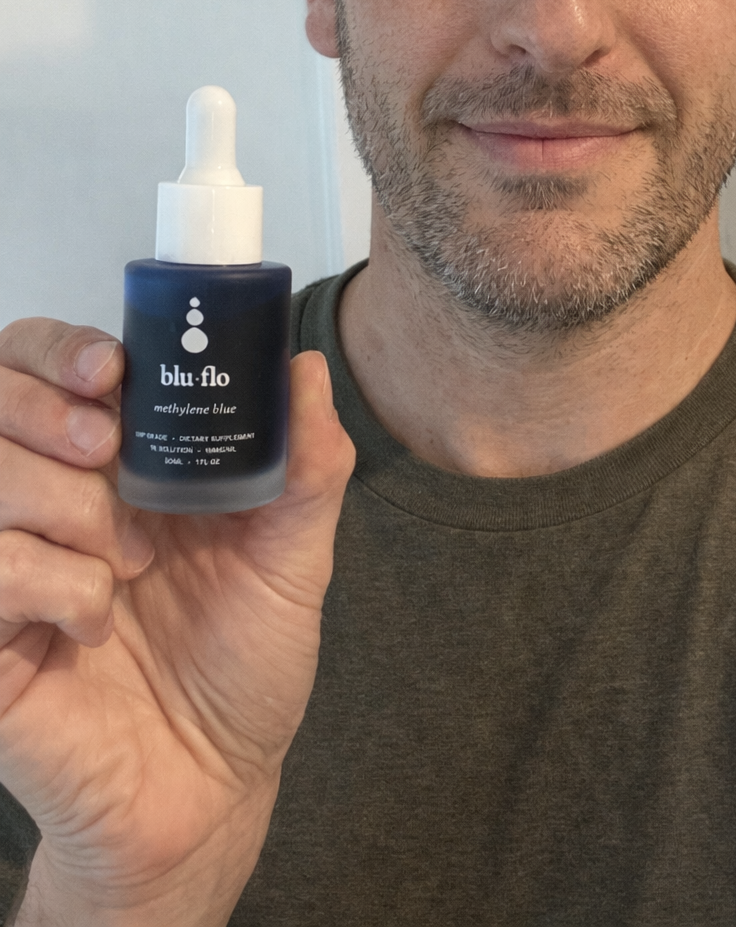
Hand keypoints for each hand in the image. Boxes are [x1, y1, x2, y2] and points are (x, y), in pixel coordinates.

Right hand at [0, 318, 353, 925]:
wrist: (213, 787)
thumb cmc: (244, 666)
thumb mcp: (295, 558)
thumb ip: (306, 463)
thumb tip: (305, 366)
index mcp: (115, 461)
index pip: (44, 363)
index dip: (59, 348)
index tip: (111, 370)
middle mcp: (49, 498)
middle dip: (48, 408)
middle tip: (108, 450)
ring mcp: (8, 564)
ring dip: (66, 505)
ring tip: (129, 561)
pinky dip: (53, 585)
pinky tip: (95, 624)